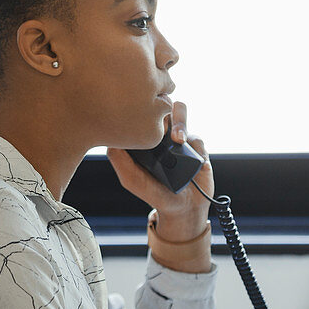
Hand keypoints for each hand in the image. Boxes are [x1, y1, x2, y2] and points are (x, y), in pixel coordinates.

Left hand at [106, 101, 213, 241]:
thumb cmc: (154, 192)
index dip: (139, 108)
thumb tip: (111, 140)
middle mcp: (160, 131)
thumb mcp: (131, 179)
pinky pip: (197, 136)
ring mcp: (179, 135)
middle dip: (161, 108)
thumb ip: (119, 160)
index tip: (137, 120)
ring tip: (179, 140)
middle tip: (159, 126)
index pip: (139, 110)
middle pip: (160, 101)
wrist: (182, 207)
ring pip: (180, 109)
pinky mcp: (197, 145)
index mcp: (143, 134)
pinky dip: (194, 144)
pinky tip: (192, 158)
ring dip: (180, 121)